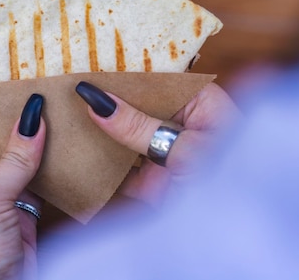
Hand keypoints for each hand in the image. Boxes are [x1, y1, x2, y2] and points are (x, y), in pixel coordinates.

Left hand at [0, 94, 45, 279]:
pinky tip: (57, 144)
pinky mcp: (16, 215)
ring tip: (45, 110)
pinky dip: (43, 166)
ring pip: (8, 161)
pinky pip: (29, 181)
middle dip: (1, 122)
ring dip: (25, 142)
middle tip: (23, 90)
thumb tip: (32, 119)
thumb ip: (13, 160)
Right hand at [76, 82, 238, 204]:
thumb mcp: (185, 149)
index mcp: (200, 104)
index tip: (90, 66)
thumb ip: (138, 126)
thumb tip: (96, 100)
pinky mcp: (152, 184)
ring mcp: (164, 154)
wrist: (234, 232)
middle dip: (107, 104)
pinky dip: (101, 166)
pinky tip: (75, 153)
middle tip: (69, 90)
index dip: (124, 75)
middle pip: (136, 108)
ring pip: (125, 138)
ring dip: (100, 134)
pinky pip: (121, 171)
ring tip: (64, 117)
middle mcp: (181, 125)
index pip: (155, 81)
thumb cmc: (232, 180)